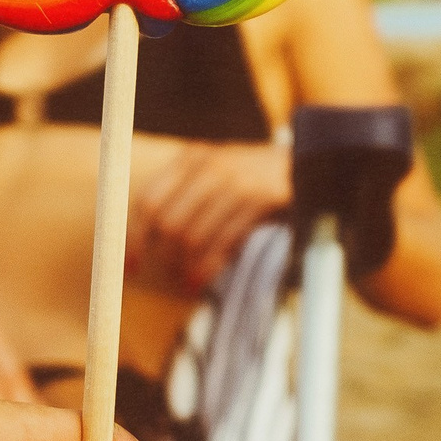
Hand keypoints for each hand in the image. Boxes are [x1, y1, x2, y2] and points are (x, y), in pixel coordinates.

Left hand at [131, 141, 288, 295]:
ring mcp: (239, 181)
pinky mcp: (263, 198)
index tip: (130, 264)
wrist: (310, 161)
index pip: (148, 201)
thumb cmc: (253, 176)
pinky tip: (202, 280)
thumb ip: (182, 194)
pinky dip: (208, 267)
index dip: (133, 237)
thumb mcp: (215, 171)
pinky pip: (225, 242)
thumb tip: (146, 236)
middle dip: (163, 256)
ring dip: (185, 266)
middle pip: (169, 222)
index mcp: (192, 158)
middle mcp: (212, 166)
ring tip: (186, 282)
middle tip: (167, 275)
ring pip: (194, 235)